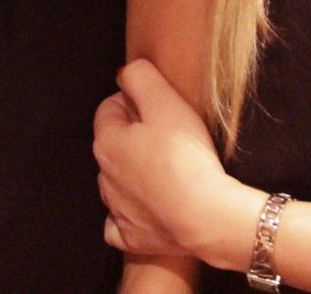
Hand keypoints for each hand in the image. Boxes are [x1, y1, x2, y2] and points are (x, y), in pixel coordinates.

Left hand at [94, 59, 254, 266]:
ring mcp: (115, 210)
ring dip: (136, 172)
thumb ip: (141, 77)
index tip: (161, 108)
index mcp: (106, 142)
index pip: (109, 108)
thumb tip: (125, 72)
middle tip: (170, 136)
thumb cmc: (186, 157)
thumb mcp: (166, 102)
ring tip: (169, 169)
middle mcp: (103, 177)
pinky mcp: (131, 237)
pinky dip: (133, 213)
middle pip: (114, 145)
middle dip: (134, 136)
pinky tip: (153, 207)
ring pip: (118, 182)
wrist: (206, 217)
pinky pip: (122, 222)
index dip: (135, 102)